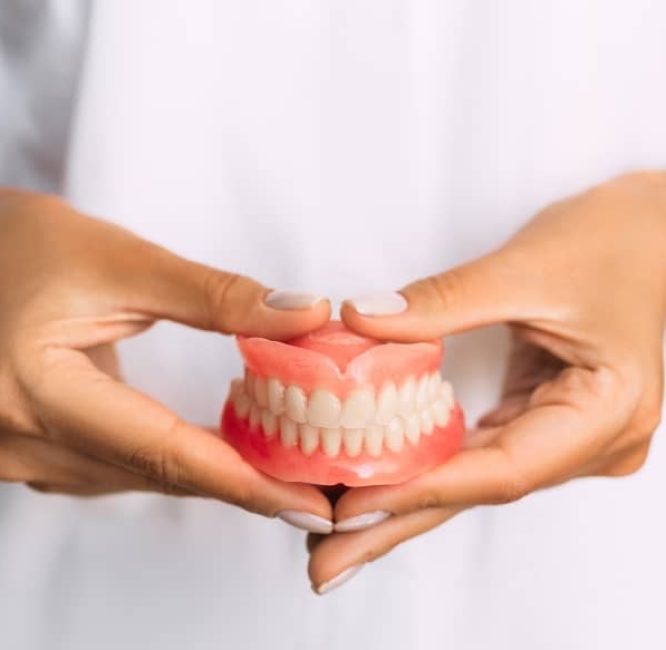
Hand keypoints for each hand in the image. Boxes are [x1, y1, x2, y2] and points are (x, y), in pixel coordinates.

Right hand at [0, 189, 332, 530]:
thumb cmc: (21, 245)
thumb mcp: (121, 260)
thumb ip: (216, 295)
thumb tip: (305, 315)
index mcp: (36, 390)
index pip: (163, 450)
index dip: (244, 481)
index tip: (310, 501)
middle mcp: (17, 440)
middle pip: (155, 473)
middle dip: (241, 484)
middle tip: (313, 490)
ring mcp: (15, 454)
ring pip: (136, 477)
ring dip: (207, 474)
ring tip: (278, 470)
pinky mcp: (26, 449)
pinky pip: (112, 468)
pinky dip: (168, 461)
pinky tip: (209, 451)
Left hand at [308, 171, 665, 591]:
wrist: (646, 233)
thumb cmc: (607, 242)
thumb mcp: (523, 268)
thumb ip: (440, 301)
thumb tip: (361, 320)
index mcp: (606, 411)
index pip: (501, 468)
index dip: (420, 488)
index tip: (348, 506)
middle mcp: (591, 441)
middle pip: (479, 489)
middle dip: (397, 523)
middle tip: (326, 562)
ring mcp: (567, 435)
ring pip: (472, 477)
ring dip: (404, 501)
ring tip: (338, 531)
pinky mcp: (543, 418)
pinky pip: (476, 452)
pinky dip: (426, 466)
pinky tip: (380, 481)